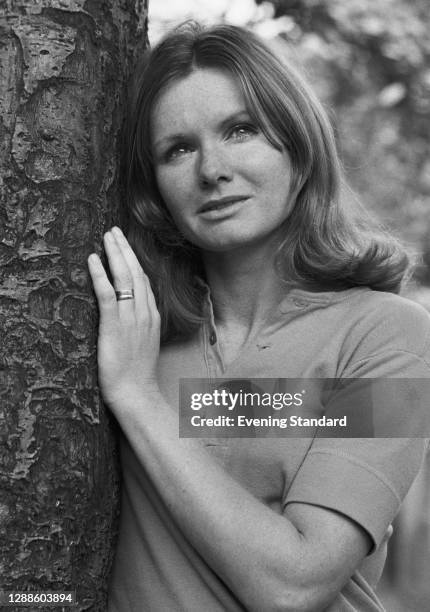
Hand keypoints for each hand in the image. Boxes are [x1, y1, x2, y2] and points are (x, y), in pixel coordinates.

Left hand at [87, 226, 160, 409]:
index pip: (145, 280)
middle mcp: (144, 313)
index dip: (134, 260)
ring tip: (107, 236)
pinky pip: (108, 295)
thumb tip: (136, 313)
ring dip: (115, 254)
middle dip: (125, 249)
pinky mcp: (115, 326)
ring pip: (125, 278)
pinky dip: (101, 275)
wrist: (137, 393)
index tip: (126, 245)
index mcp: (152, 316)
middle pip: (136, 273)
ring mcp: (131, 319)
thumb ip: (143, 325)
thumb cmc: (138, 374)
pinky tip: (94, 259)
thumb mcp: (146, 344)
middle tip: (115, 230)